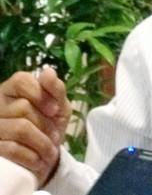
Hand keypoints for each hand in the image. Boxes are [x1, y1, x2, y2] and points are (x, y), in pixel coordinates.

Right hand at [0, 67, 71, 186]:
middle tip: (55, 136)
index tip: (55, 110)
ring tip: (50, 151)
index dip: (40, 95)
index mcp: (15, 89)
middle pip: (23, 108)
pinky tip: (39, 160)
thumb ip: (56, 89)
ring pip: (19, 129)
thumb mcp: (60, 106)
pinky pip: (11, 149)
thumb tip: (48, 71)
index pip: (21, 81)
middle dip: (45, 124)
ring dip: (42, 142)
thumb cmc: (51, 125)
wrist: (44, 158)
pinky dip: (31, 156)